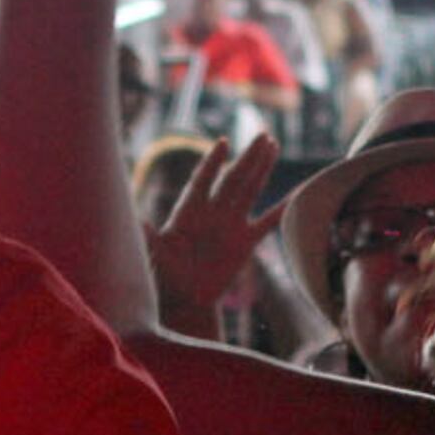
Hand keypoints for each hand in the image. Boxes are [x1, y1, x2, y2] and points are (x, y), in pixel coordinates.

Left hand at [146, 132, 280, 333]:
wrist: (186, 299)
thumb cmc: (165, 278)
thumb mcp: (155, 258)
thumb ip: (151, 240)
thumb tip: (139, 223)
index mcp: (189, 213)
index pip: (202, 181)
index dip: (212, 163)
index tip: (223, 143)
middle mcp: (212, 213)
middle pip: (233, 179)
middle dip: (248, 157)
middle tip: (262, 134)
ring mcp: (230, 225)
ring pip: (249, 191)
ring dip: (261, 169)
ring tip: (273, 146)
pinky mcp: (245, 243)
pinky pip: (267, 223)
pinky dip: (281, 210)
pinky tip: (295, 196)